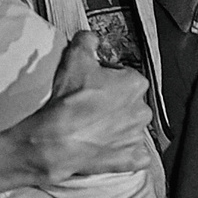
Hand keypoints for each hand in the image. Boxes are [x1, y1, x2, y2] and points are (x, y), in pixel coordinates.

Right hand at [0, 33, 156, 193]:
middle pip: (130, 103)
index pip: (125, 77)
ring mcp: (137, 137)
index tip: (93, 84)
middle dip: (115, 104)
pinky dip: (126, 154)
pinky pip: (136, 156)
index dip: (108, 79)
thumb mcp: (74, 58)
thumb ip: (87, 41)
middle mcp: (142, 110)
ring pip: (132, 129)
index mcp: (135, 83)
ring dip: (118, 129)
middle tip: (92, 107)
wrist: (55, 139)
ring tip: (93, 128)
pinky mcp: (130, 159)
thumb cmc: (68, 99)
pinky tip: (109, 149)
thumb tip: (91, 38)